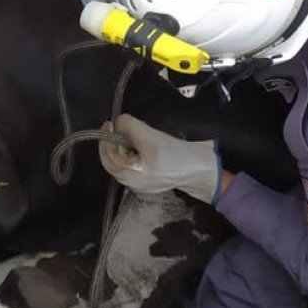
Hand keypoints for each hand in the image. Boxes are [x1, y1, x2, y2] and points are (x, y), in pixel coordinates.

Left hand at [98, 114, 221, 203]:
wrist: (201, 170)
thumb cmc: (175, 155)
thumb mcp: (150, 137)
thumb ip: (130, 128)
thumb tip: (119, 122)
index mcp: (128, 176)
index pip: (107, 156)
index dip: (106, 138)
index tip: (111, 122)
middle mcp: (131, 183)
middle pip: (114, 160)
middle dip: (116, 143)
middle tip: (122, 127)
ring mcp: (141, 184)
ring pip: (125, 163)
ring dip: (126, 147)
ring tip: (135, 135)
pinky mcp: (151, 181)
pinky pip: (135, 166)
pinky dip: (135, 154)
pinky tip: (144, 146)